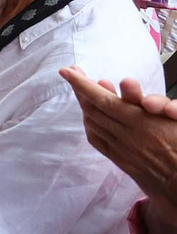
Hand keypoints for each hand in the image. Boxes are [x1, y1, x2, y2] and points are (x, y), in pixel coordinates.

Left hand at [60, 67, 176, 206]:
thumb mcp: (176, 120)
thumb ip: (159, 104)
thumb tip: (127, 84)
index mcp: (143, 124)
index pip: (104, 101)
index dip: (83, 85)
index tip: (68, 71)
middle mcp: (128, 138)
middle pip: (94, 110)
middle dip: (81, 89)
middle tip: (75, 73)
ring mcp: (123, 151)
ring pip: (93, 124)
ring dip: (86, 104)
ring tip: (85, 90)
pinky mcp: (122, 162)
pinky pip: (98, 140)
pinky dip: (91, 124)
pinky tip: (91, 115)